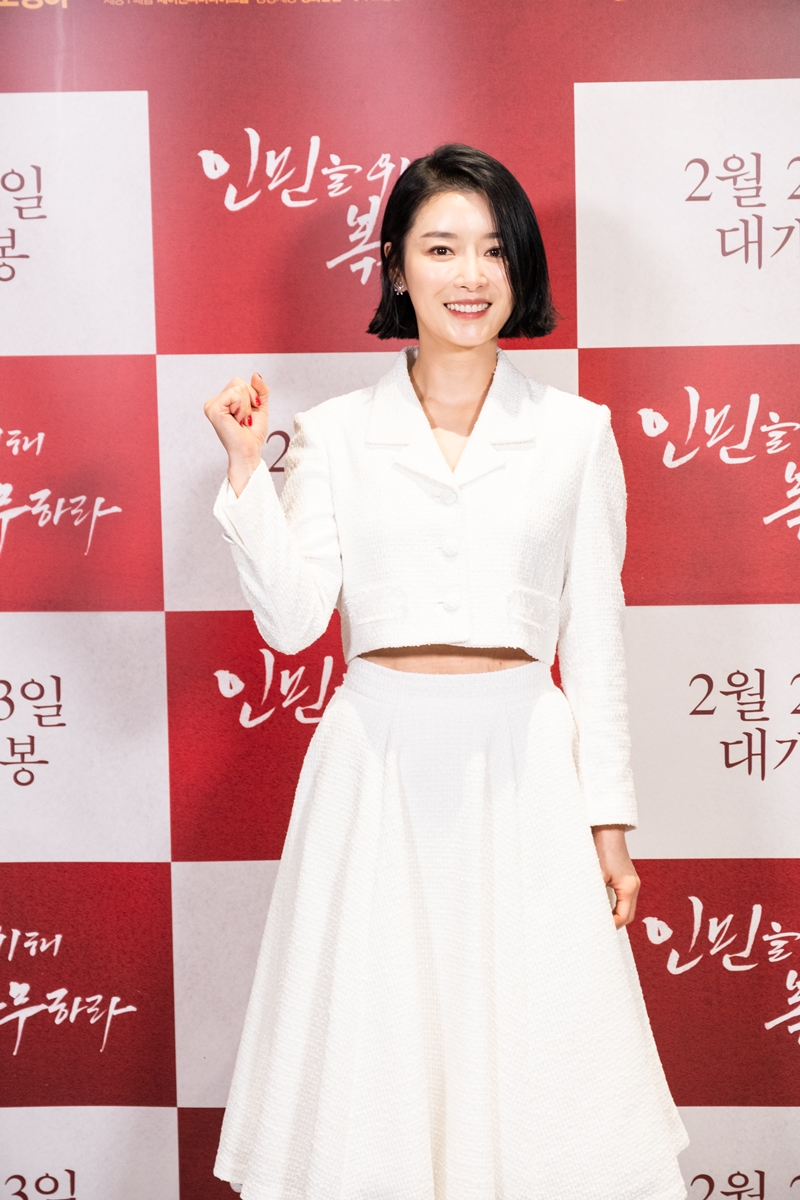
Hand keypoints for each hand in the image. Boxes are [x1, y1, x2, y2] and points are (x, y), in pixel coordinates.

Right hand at [204, 372, 269, 494]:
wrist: (249, 452)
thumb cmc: (252, 434)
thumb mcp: (260, 407)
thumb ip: (259, 389)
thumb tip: (256, 375)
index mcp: (223, 400)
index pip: (240, 382)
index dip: (252, 396)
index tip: (248, 415)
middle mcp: (215, 401)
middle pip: (239, 382)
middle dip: (250, 400)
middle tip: (245, 419)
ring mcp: (212, 405)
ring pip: (238, 388)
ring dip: (247, 407)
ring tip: (241, 421)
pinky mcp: (213, 409)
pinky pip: (235, 395)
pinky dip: (242, 408)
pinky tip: (236, 421)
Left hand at [591, 825, 639, 928]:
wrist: (606, 828)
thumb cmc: (601, 847)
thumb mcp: (595, 874)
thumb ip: (593, 894)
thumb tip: (585, 911)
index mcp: (629, 887)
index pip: (624, 917)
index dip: (611, 925)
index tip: (596, 928)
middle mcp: (633, 885)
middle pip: (628, 914)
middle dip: (613, 923)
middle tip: (596, 928)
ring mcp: (630, 881)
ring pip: (625, 906)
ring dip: (613, 914)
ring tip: (597, 919)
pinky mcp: (624, 877)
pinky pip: (621, 897)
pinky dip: (612, 905)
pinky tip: (600, 906)